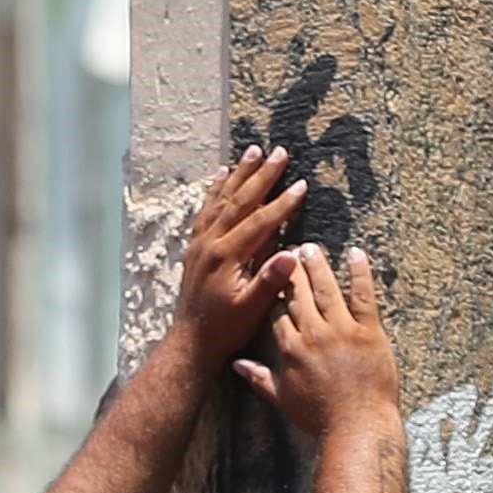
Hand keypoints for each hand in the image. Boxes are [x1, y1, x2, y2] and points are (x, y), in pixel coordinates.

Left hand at [172, 144, 311, 365]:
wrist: (190, 341)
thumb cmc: (224, 329)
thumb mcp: (251, 310)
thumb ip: (269, 281)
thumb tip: (292, 254)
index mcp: (226, 256)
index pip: (259, 221)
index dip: (282, 203)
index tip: (301, 185)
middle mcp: (210, 242)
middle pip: (240, 201)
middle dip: (262, 175)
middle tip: (280, 153)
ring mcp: (200, 242)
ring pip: (222, 199)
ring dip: (239, 174)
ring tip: (253, 151)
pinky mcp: (195, 246)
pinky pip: (206, 209)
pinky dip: (216, 190)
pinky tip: (222, 175)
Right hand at [234, 245, 399, 439]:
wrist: (356, 428)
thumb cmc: (319, 418)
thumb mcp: (283, 399)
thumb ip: (260, 378)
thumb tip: (238, 366)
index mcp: (290, 349)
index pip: (277, 310)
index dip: (273, 291)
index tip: (271, 275)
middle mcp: (313, 334)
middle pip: (298, 292)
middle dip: (292, 269)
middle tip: (289, 248)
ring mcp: (342, 331)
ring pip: (326, 288)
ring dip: (318, 264)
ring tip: (312, 247)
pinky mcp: (369, 332)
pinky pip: (363, 295)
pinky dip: (359, 272)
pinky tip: (355, 253)